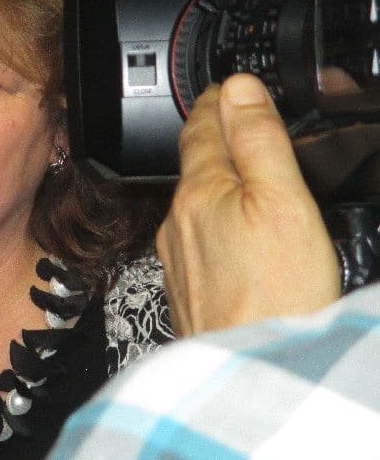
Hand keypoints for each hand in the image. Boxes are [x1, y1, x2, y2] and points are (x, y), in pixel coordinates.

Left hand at [156, 73, 340, 335]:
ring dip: (215, 181)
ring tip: (239, 171)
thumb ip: (258, 141)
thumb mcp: (281, 201)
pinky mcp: (187, 289)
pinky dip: (216, 222)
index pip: (201, 126)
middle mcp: (177, 220)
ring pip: (195, 202)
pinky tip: (234, 233)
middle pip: (195, 163)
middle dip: (215, 138)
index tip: (228, 87)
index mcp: (200, 190)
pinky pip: (199, 239)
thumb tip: (238, 88)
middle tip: (236, 118)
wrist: (250, 372)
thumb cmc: (275, 295)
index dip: (218, 101)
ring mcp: (177, 257)